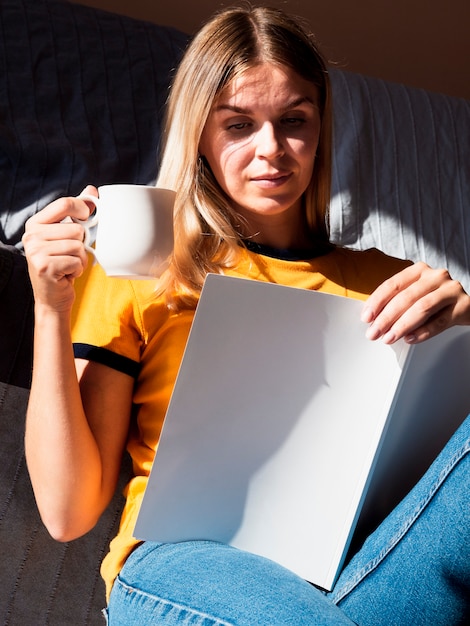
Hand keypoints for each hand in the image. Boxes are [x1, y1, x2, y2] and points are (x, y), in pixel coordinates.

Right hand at [22, 185, 97, 312]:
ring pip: (78, 246)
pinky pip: (76, 261)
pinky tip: (67, 274)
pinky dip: (77, 270)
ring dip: (80, 259)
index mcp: (35, 223)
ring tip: (69, 265)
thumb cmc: (62, 264)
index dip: (82, 209)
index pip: (64, 203)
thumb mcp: (67, 236)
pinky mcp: (45, 267)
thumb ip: (77, 213)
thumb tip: (91, 190)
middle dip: (81, 245)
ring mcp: (35, 251)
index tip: (86, 219)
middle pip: (76, 229)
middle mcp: (31, 235)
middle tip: (70, 255)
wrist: (52, 297)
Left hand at [361, 262, 469, 343]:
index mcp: (419, 271)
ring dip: (402, 325)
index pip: (393, 284)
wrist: (467, 306)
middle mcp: (435, 276)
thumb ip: (397, 302)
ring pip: (422, 308)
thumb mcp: (415, 296)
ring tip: (389, 337)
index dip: (377, 301)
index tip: (366, 317)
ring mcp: (451, 289)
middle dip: (386, 318)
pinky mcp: (464, 305)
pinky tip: (410, 338)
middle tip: (374, 333)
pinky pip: (440, 322)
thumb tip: (372, 320)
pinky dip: (423, 332)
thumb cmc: (435, 302)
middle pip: (406, 297)